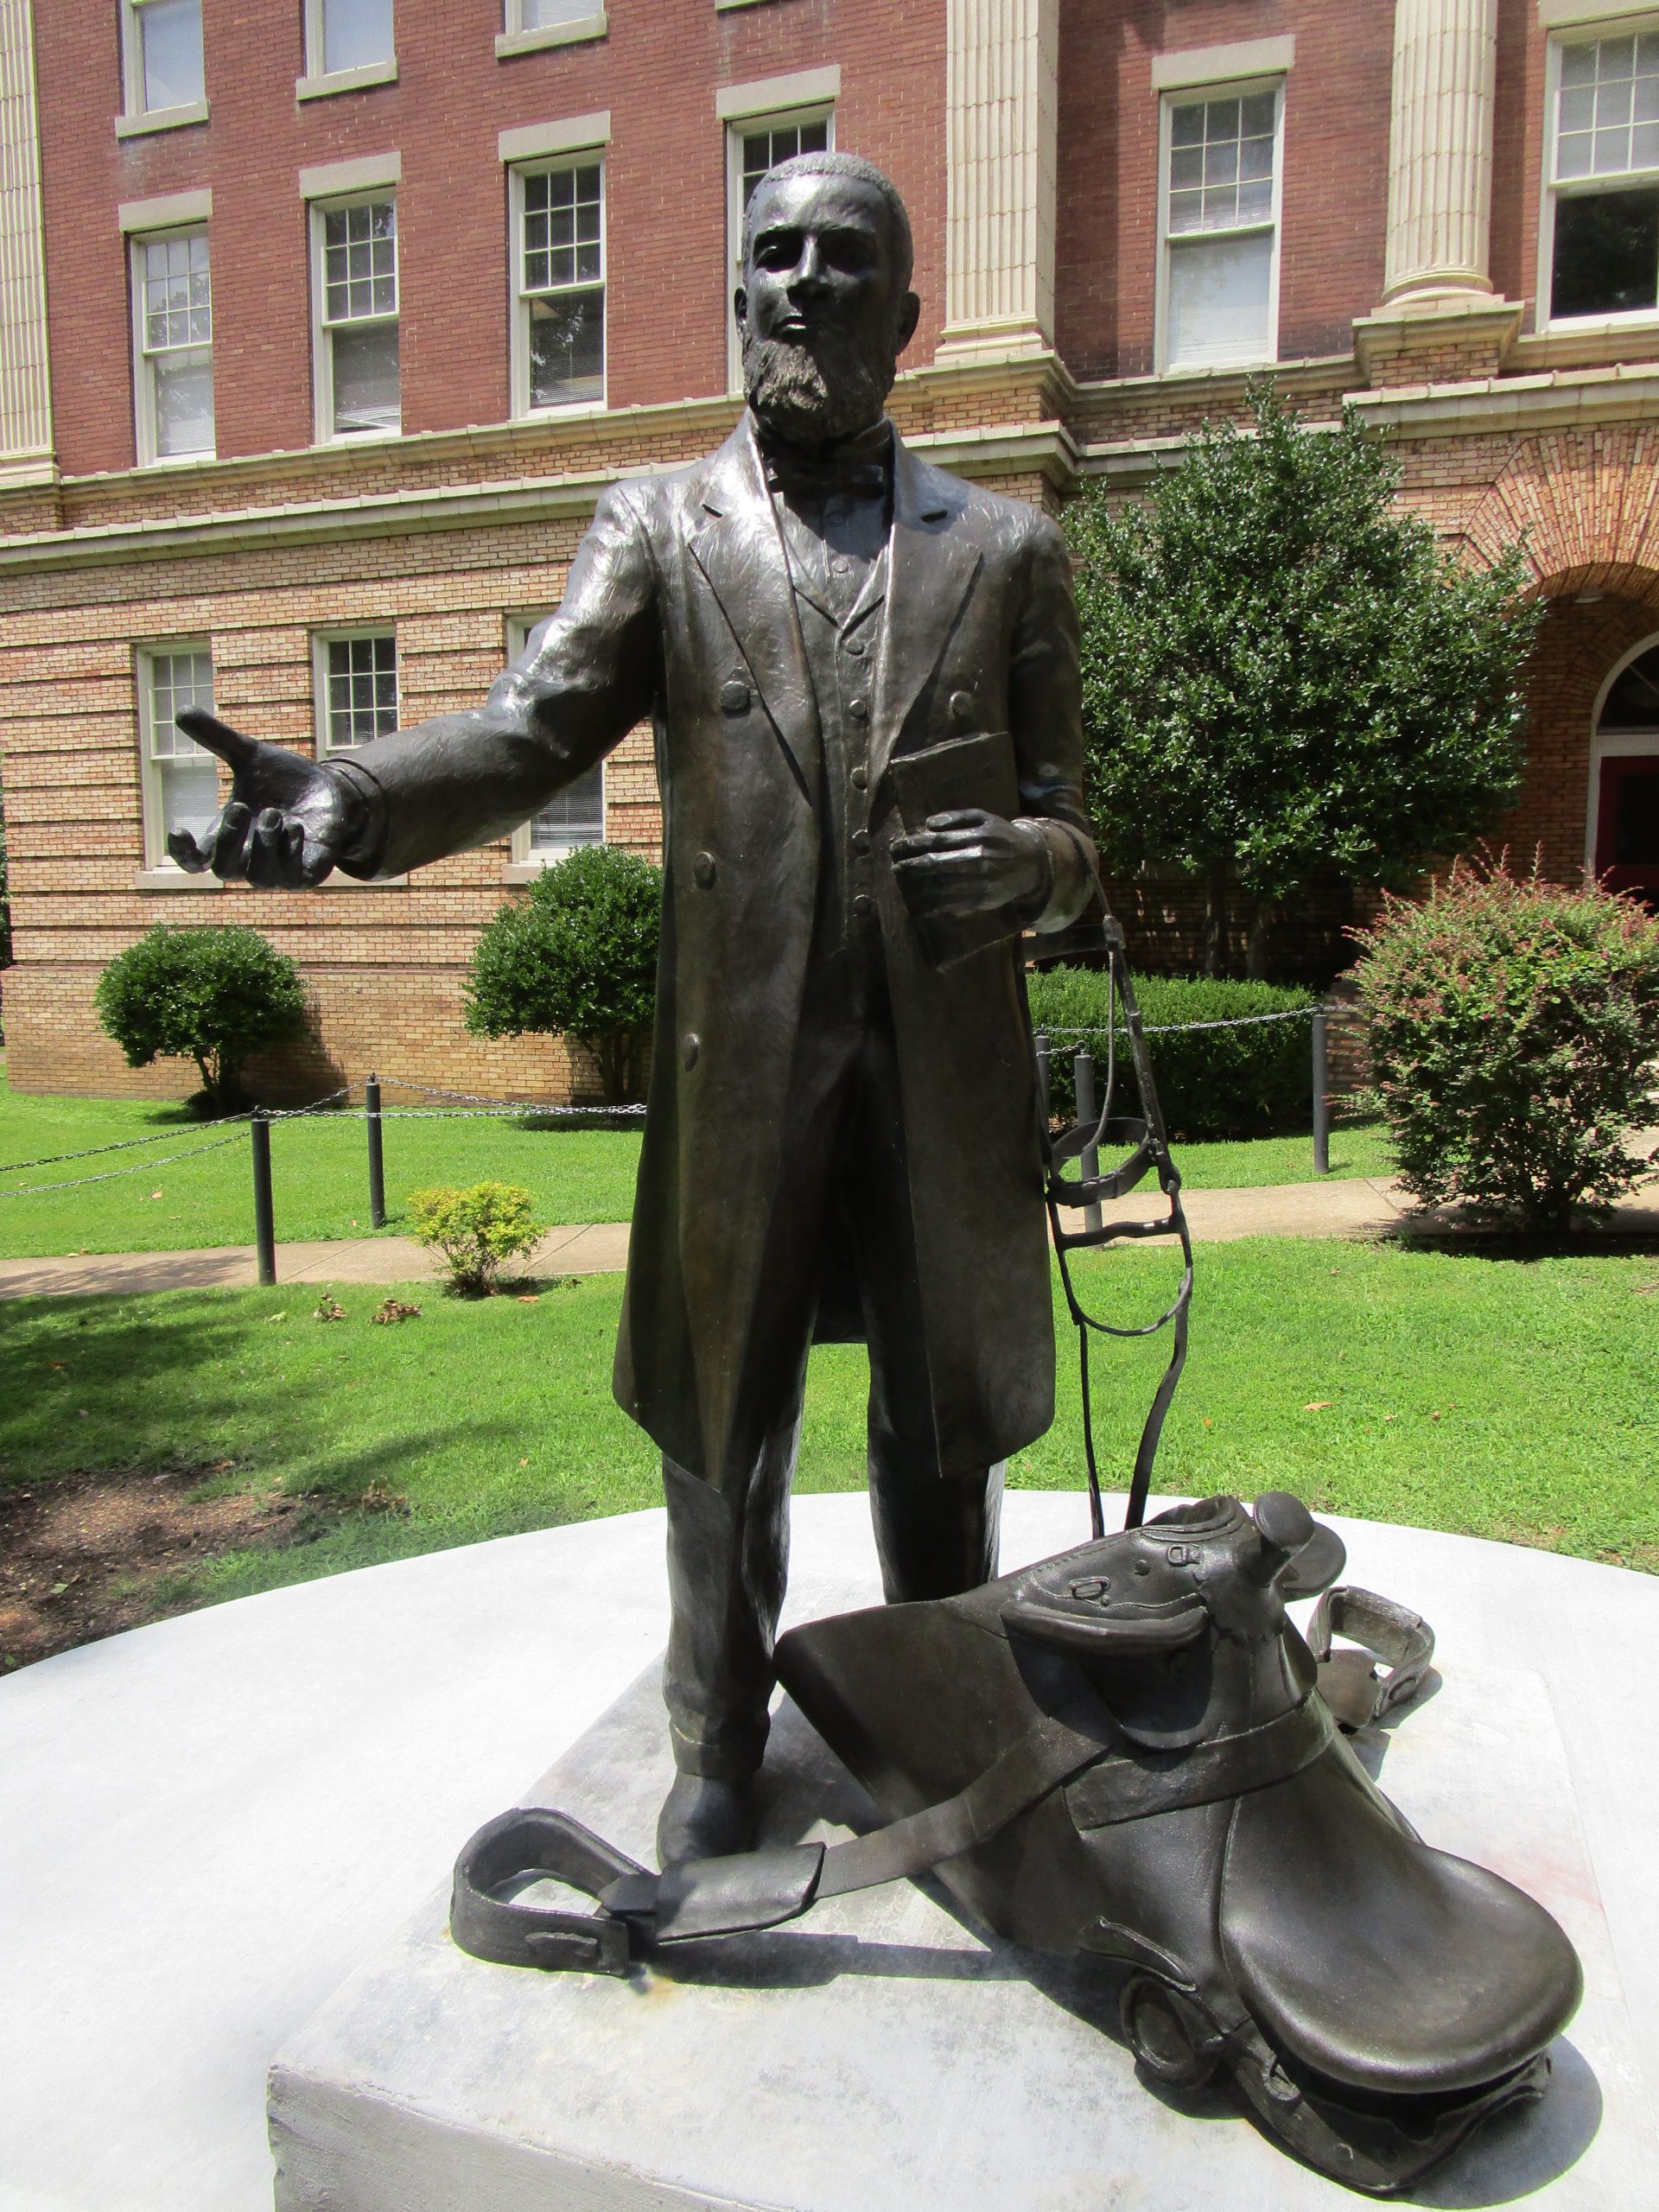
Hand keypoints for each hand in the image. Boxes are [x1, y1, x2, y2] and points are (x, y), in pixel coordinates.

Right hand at [167, 710, 364, 888]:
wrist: (329, 791)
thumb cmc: (282, 779)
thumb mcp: (250, 755)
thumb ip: (217, 739)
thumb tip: (181, 711)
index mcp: (227, 837)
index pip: (196, 861)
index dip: (183, 853)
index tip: (177, 829)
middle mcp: (249, 860)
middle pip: (223, 871)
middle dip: (228, 840)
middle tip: (239, 806)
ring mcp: (277, 872)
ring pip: (258, 877)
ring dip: (263, 843)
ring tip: (275, 812)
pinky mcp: (306, 875)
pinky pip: (293, 878)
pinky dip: (290, 851)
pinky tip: (296, 827)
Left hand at [890, 809, 1049, 920]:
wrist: (1032, 864)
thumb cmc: (1003, 838)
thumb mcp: (985, 818)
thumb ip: (957, 817)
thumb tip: (929, 824)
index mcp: (977, 836)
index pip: (936, 841)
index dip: (912, 845)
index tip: (896, 847)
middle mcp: (978, 860)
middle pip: (933, 864)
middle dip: (909, 866)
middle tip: (894, 867)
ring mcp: (980, 883)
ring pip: (938, 887)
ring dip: (915, 887)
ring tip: (901, 883)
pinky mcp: (981, 901)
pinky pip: (949, 905)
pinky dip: (929, 906)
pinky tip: (917, 904)